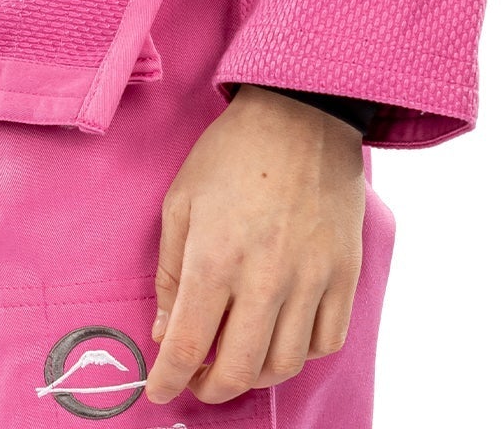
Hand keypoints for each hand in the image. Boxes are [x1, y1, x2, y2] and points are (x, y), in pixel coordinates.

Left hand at [147, 84, 367, 405]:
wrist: (301, 113)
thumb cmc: (232, 153)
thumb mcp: (181, 201)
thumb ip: (169, 272)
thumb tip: (164, 330)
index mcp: (215, 257)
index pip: (186, 345)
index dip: (167, 379)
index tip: (158, 389)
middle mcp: (265, 277)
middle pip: (237, 370)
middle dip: (209, 389)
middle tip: (197, 380)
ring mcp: (311, 278)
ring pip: (284, 365)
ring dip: (254, 375)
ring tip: (237, 358)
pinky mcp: (345, 272)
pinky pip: (327, 341)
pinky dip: (301, 353)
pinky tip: (281, 336)